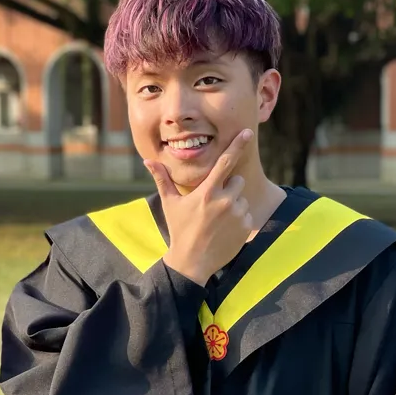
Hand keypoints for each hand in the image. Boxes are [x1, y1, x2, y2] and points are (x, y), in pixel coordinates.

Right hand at [144, 129, 254, 284]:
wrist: (192, 262)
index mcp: (207, 192)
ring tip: (217, 220)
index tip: (247, 132)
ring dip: (233, 204)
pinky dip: (239, 219)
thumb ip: (162, 179)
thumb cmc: (179, 229)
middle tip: (213, 203)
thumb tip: (148, 161)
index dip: (237, 145)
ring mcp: (237, 214)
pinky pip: (247, 214)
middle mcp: (224, 200)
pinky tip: (224, 229)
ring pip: (242, 198)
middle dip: (229, 187)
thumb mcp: (170, 204)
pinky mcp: (246, 226)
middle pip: (237, 180)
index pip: (225, 162)